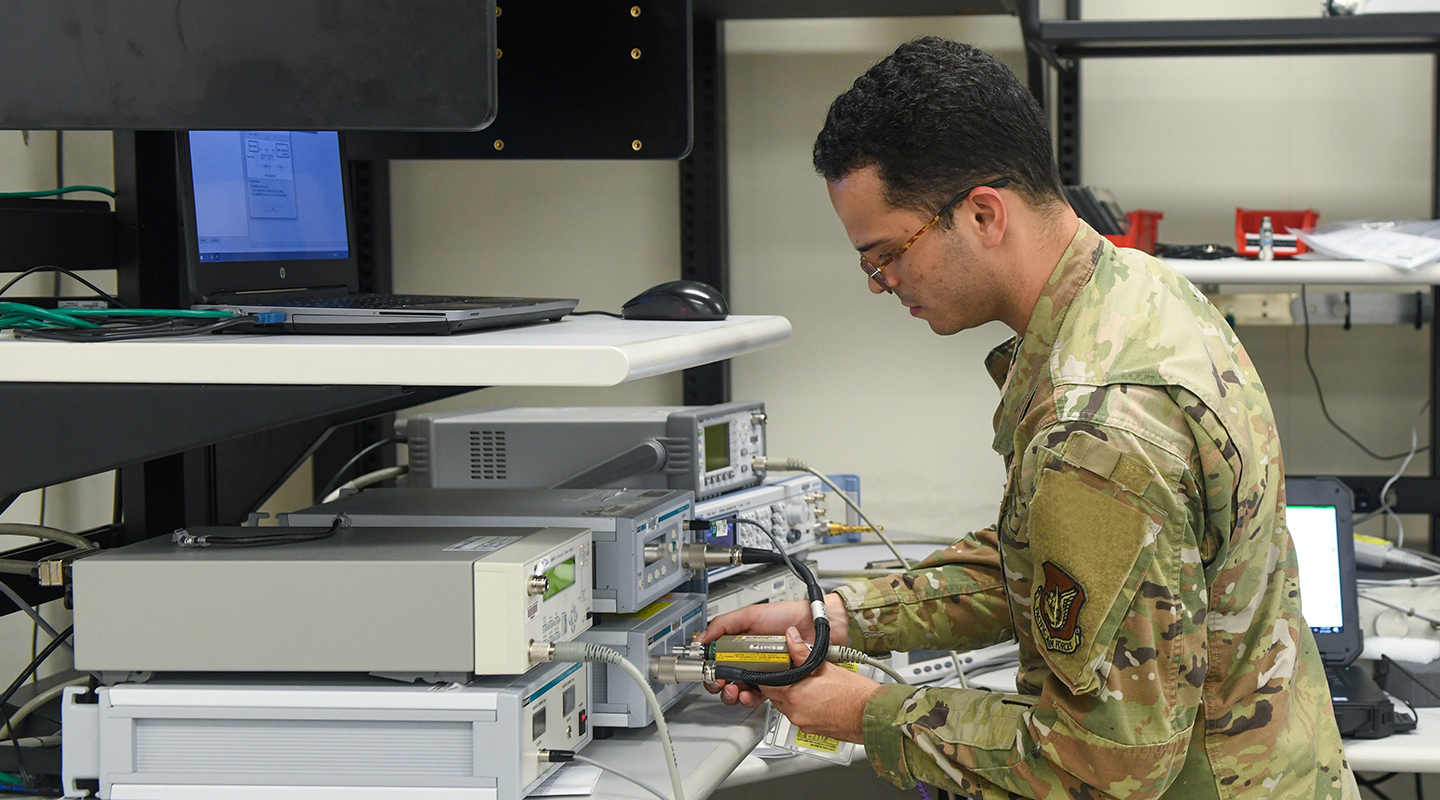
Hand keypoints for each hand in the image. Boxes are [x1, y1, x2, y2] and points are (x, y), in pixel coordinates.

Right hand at [703, 594, 849, 706]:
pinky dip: (750, 699)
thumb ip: (723, 624)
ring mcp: (761, 673)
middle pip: (724, 678)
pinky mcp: (775, 684)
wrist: (813, 626)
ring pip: (739, 691)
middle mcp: (748, 659)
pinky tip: (750, 693)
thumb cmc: (786, 616)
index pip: (716, 659)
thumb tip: (701, 638)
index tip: (707, 670)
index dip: (708, 667)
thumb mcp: (750, 615)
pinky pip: (759, 697)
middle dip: (718, 684)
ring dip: (732, 694)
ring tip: (735, 689)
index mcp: (738, 643)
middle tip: (720, 681)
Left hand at [758, 626, 878, 743]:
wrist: (873, 716)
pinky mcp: (812, 731)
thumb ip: (802, 653)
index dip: (767, 673)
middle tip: (790, 671)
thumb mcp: (826, 667)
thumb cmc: (856, 694)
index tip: (771, 665)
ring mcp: (803, 724)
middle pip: (774, 696)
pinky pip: (799, 716)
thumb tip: (791, 638)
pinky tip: (816, 697)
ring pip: (786, 707)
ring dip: (791, 695)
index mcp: (795, 695)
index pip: (767, 684)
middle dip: (779, 683)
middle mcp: (796, 713)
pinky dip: (802, 706)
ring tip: (807, 683)